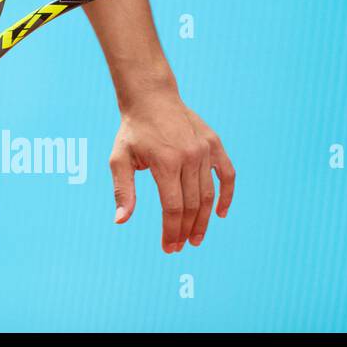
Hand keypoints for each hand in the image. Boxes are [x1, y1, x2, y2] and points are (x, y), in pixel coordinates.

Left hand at [109, 90, 235, 252]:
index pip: (172, 207)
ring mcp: (205, 150)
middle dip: (186, 230)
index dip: (171, 230)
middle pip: (192, 204)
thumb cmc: (133, 131)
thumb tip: (120, 221)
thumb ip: (123, 190)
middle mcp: (189, 156)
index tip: (168, 247)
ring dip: (204, 220)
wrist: (151, 98)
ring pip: (209, 194)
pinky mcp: (215, 144)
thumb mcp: (119, 158)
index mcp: (165, 161)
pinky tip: (220, 213)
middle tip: (180, 246)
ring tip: (196, 237)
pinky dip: (227, 195)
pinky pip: (228, 174)